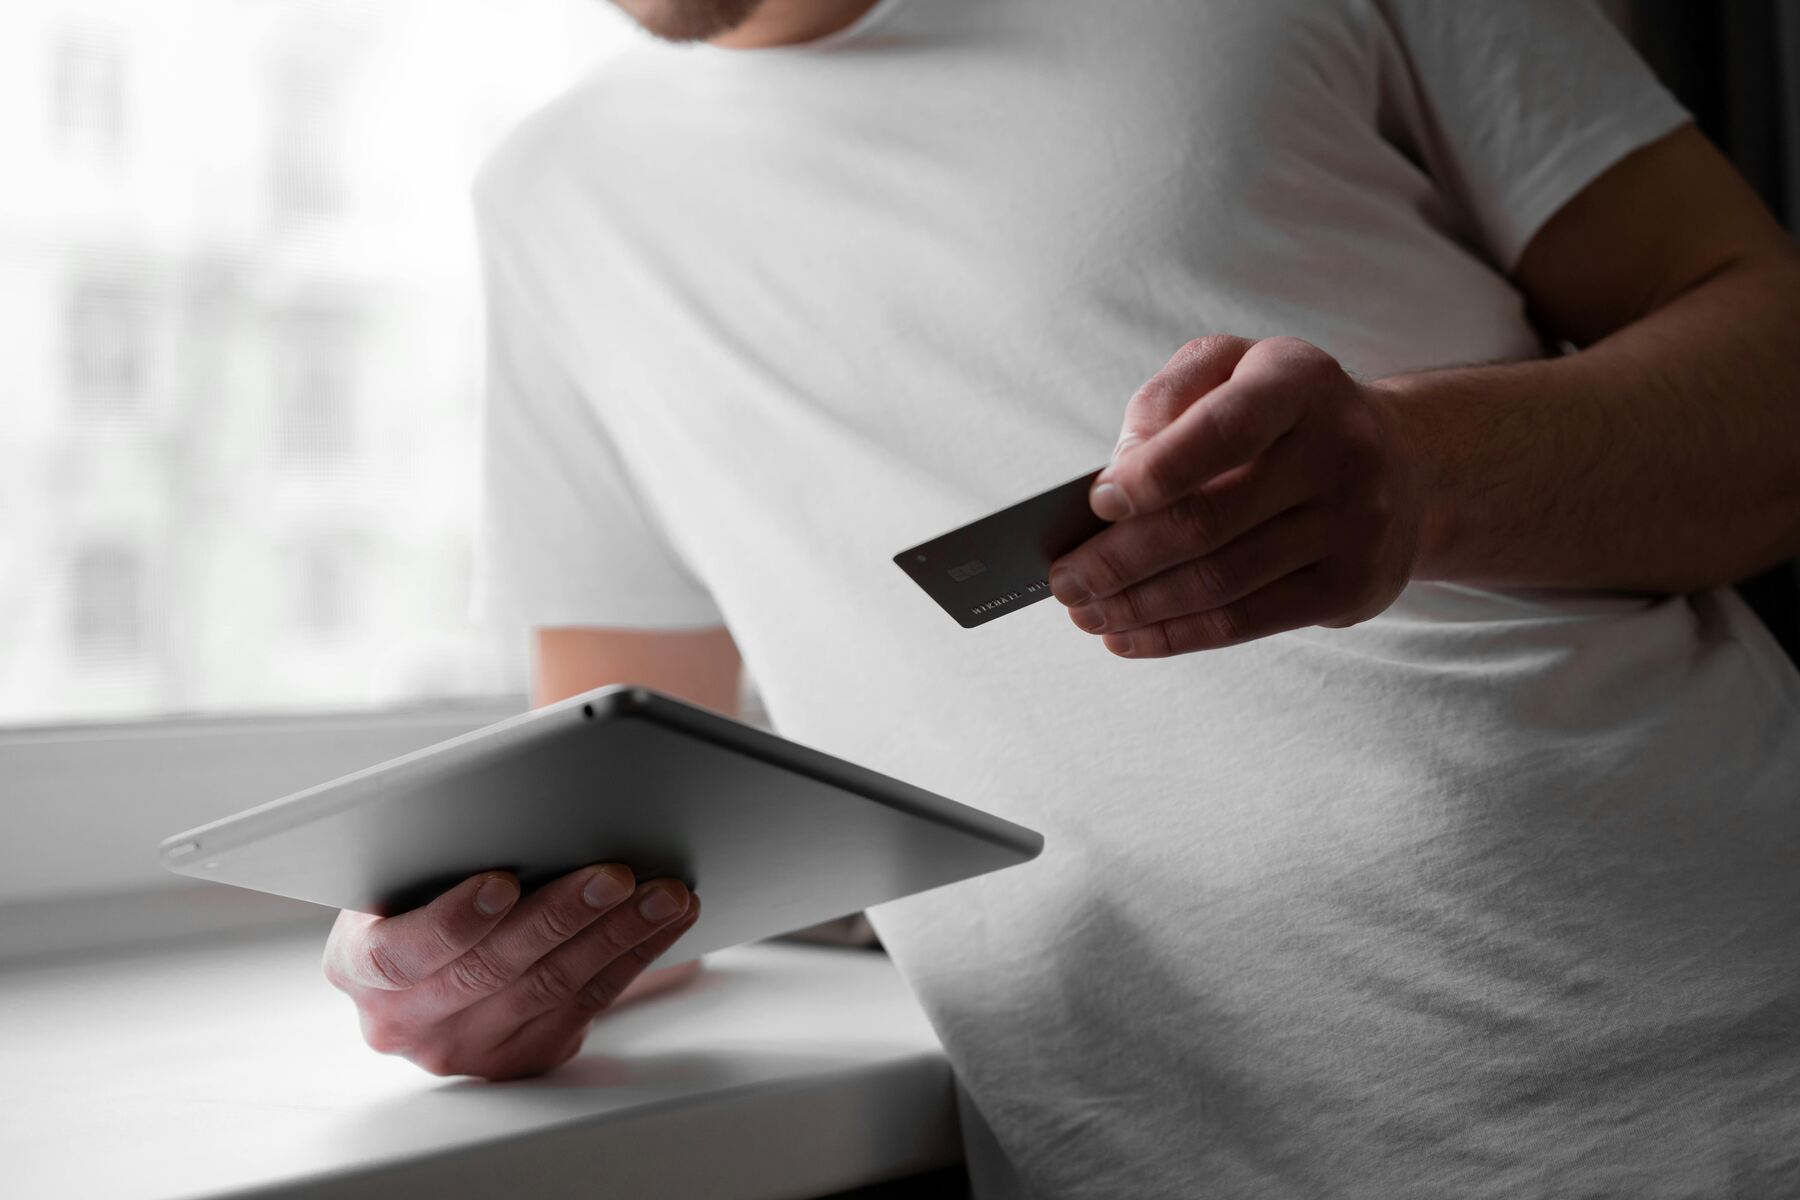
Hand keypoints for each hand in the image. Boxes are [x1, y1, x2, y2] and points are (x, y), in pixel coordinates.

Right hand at [323, 864, 700, 1079]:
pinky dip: (634, 955)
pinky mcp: (526, 1056)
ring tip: (663, 893)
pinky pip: (589, 1002)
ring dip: (617, 935)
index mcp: (359, 965)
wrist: (442, 947)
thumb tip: (519, 813)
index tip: (502, 881)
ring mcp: (468, 1049)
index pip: (400, 955)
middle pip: (492, 971)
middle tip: (615, 875)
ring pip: (552, 988)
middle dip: (561, 917)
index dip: (453, 921)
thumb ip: (437, 855)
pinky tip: (665, 918)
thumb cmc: (425, 887)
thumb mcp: (405, 872)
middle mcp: (405, 1021)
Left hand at [1048, 335, 1420, 656]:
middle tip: (1063, 582)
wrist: (1402, 465)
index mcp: (1299, 382)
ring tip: (1084, 613)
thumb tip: (1117, 478)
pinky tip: (1127, 636)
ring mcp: (1356, 524)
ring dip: (1137, 607)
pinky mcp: (1352, 586)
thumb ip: (1164, 401)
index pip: (1223, 431)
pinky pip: (1246, 622)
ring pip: (1221, 582)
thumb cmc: (1281, 414)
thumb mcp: (1228, 370)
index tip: (1097, 503)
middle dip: (1118, 560)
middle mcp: (1341, 450)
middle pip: (1208, 523)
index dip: (1154, 473)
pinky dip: (1176, 635)